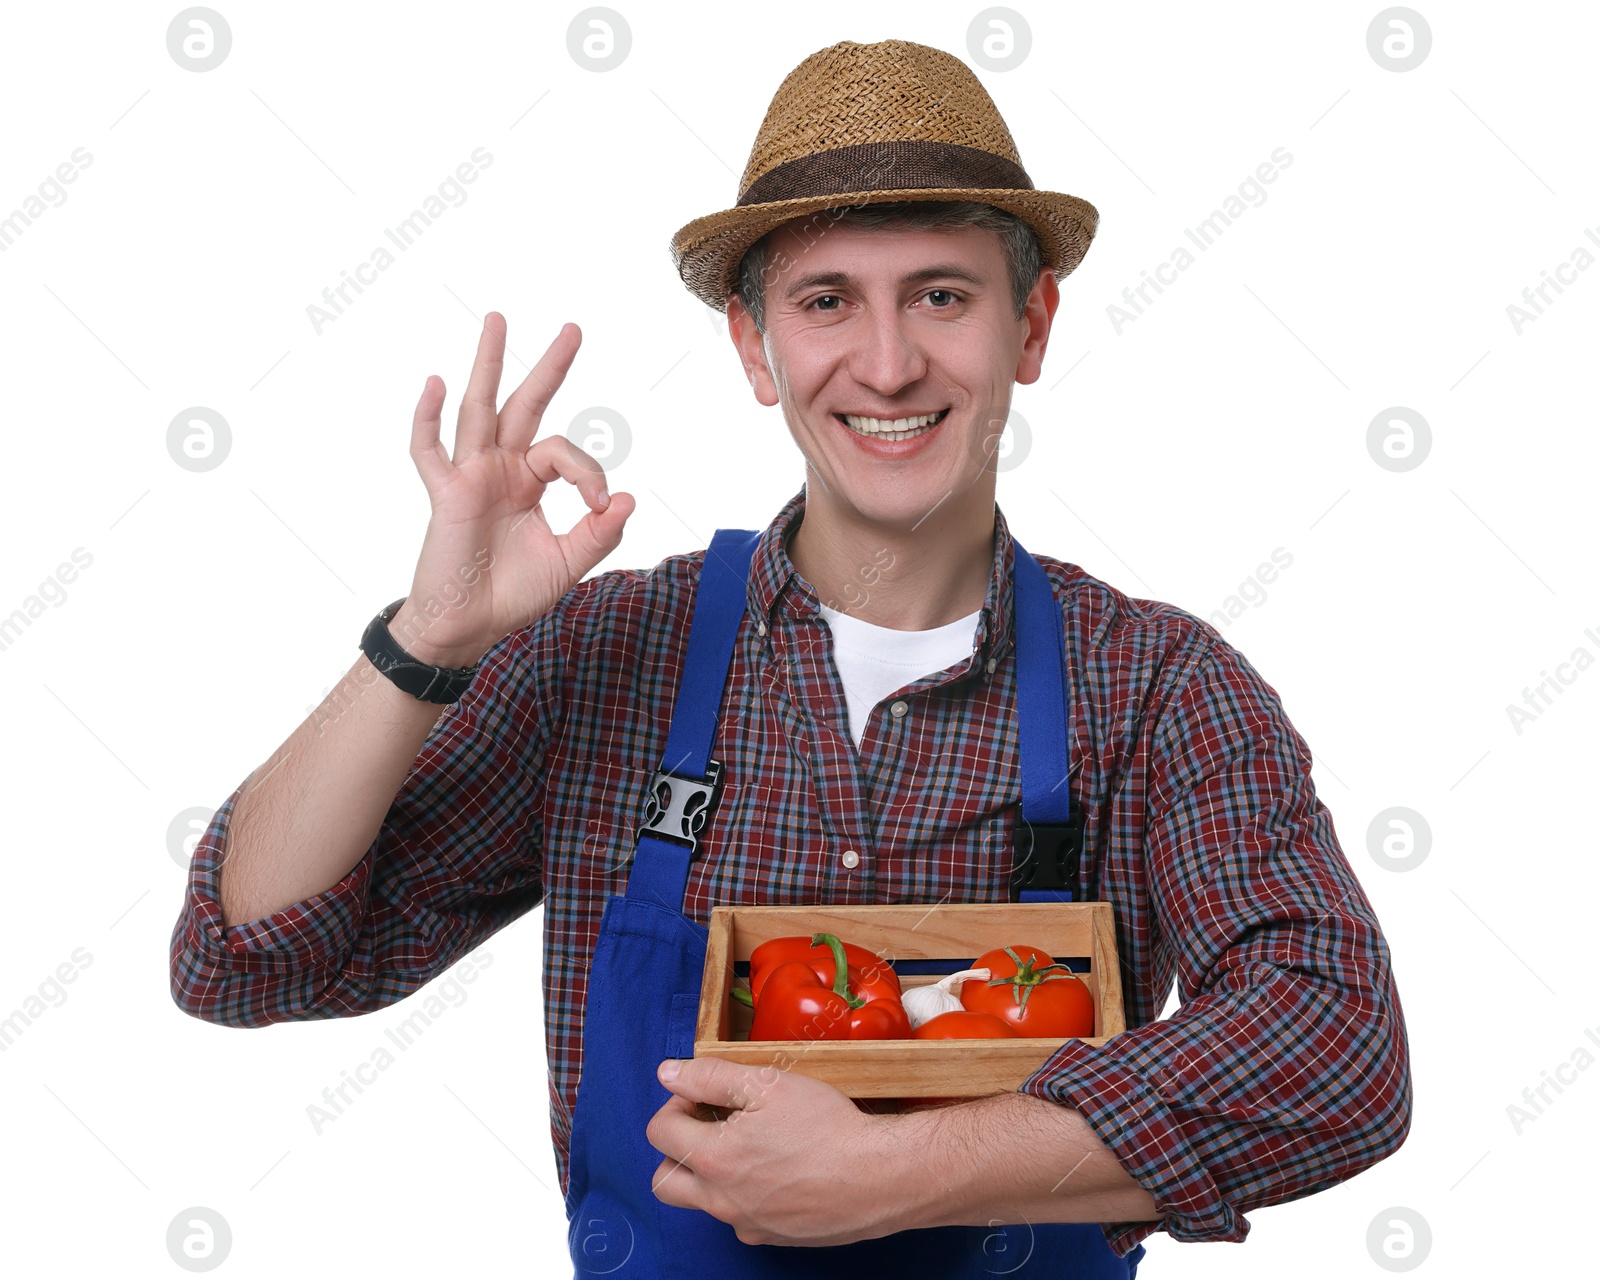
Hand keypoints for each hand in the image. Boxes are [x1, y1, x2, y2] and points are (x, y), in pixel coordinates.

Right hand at [394, 313, 634, 665]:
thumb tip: (626, 497)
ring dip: (488, 363)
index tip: (599, 503)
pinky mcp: (445, 493)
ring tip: (498, 319)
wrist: (470, 626)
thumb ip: (598, 533)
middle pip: (526, 405)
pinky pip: (429, 450)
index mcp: (530, 483)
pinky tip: (435, 382)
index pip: (564, 452)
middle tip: (574, 328)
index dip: (587, 470)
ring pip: (480, 409)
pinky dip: (427, 417)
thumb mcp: (568, 564)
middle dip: (549, 367)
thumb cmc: (512, 595)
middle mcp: (501, 470)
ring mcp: (471, 476)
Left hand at [646, 1056, 908, 1246]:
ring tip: (744, 1146)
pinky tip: (774, 1171)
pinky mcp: (773, 1237)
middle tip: (710, 1125)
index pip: (659, 1131)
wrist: (878, 1176)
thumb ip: (710, 1076)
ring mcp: (746, 1224)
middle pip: (664, 1180)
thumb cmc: (827, 1127)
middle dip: (675, 1148)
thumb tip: (667, 1073)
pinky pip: (740, 1220)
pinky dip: (744, 1196)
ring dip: (707, 1174)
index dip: (676, 1103)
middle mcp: (721, 1200)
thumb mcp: (767, 1082)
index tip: (703, 1094)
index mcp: (712, 1159)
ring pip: (702, 1203)